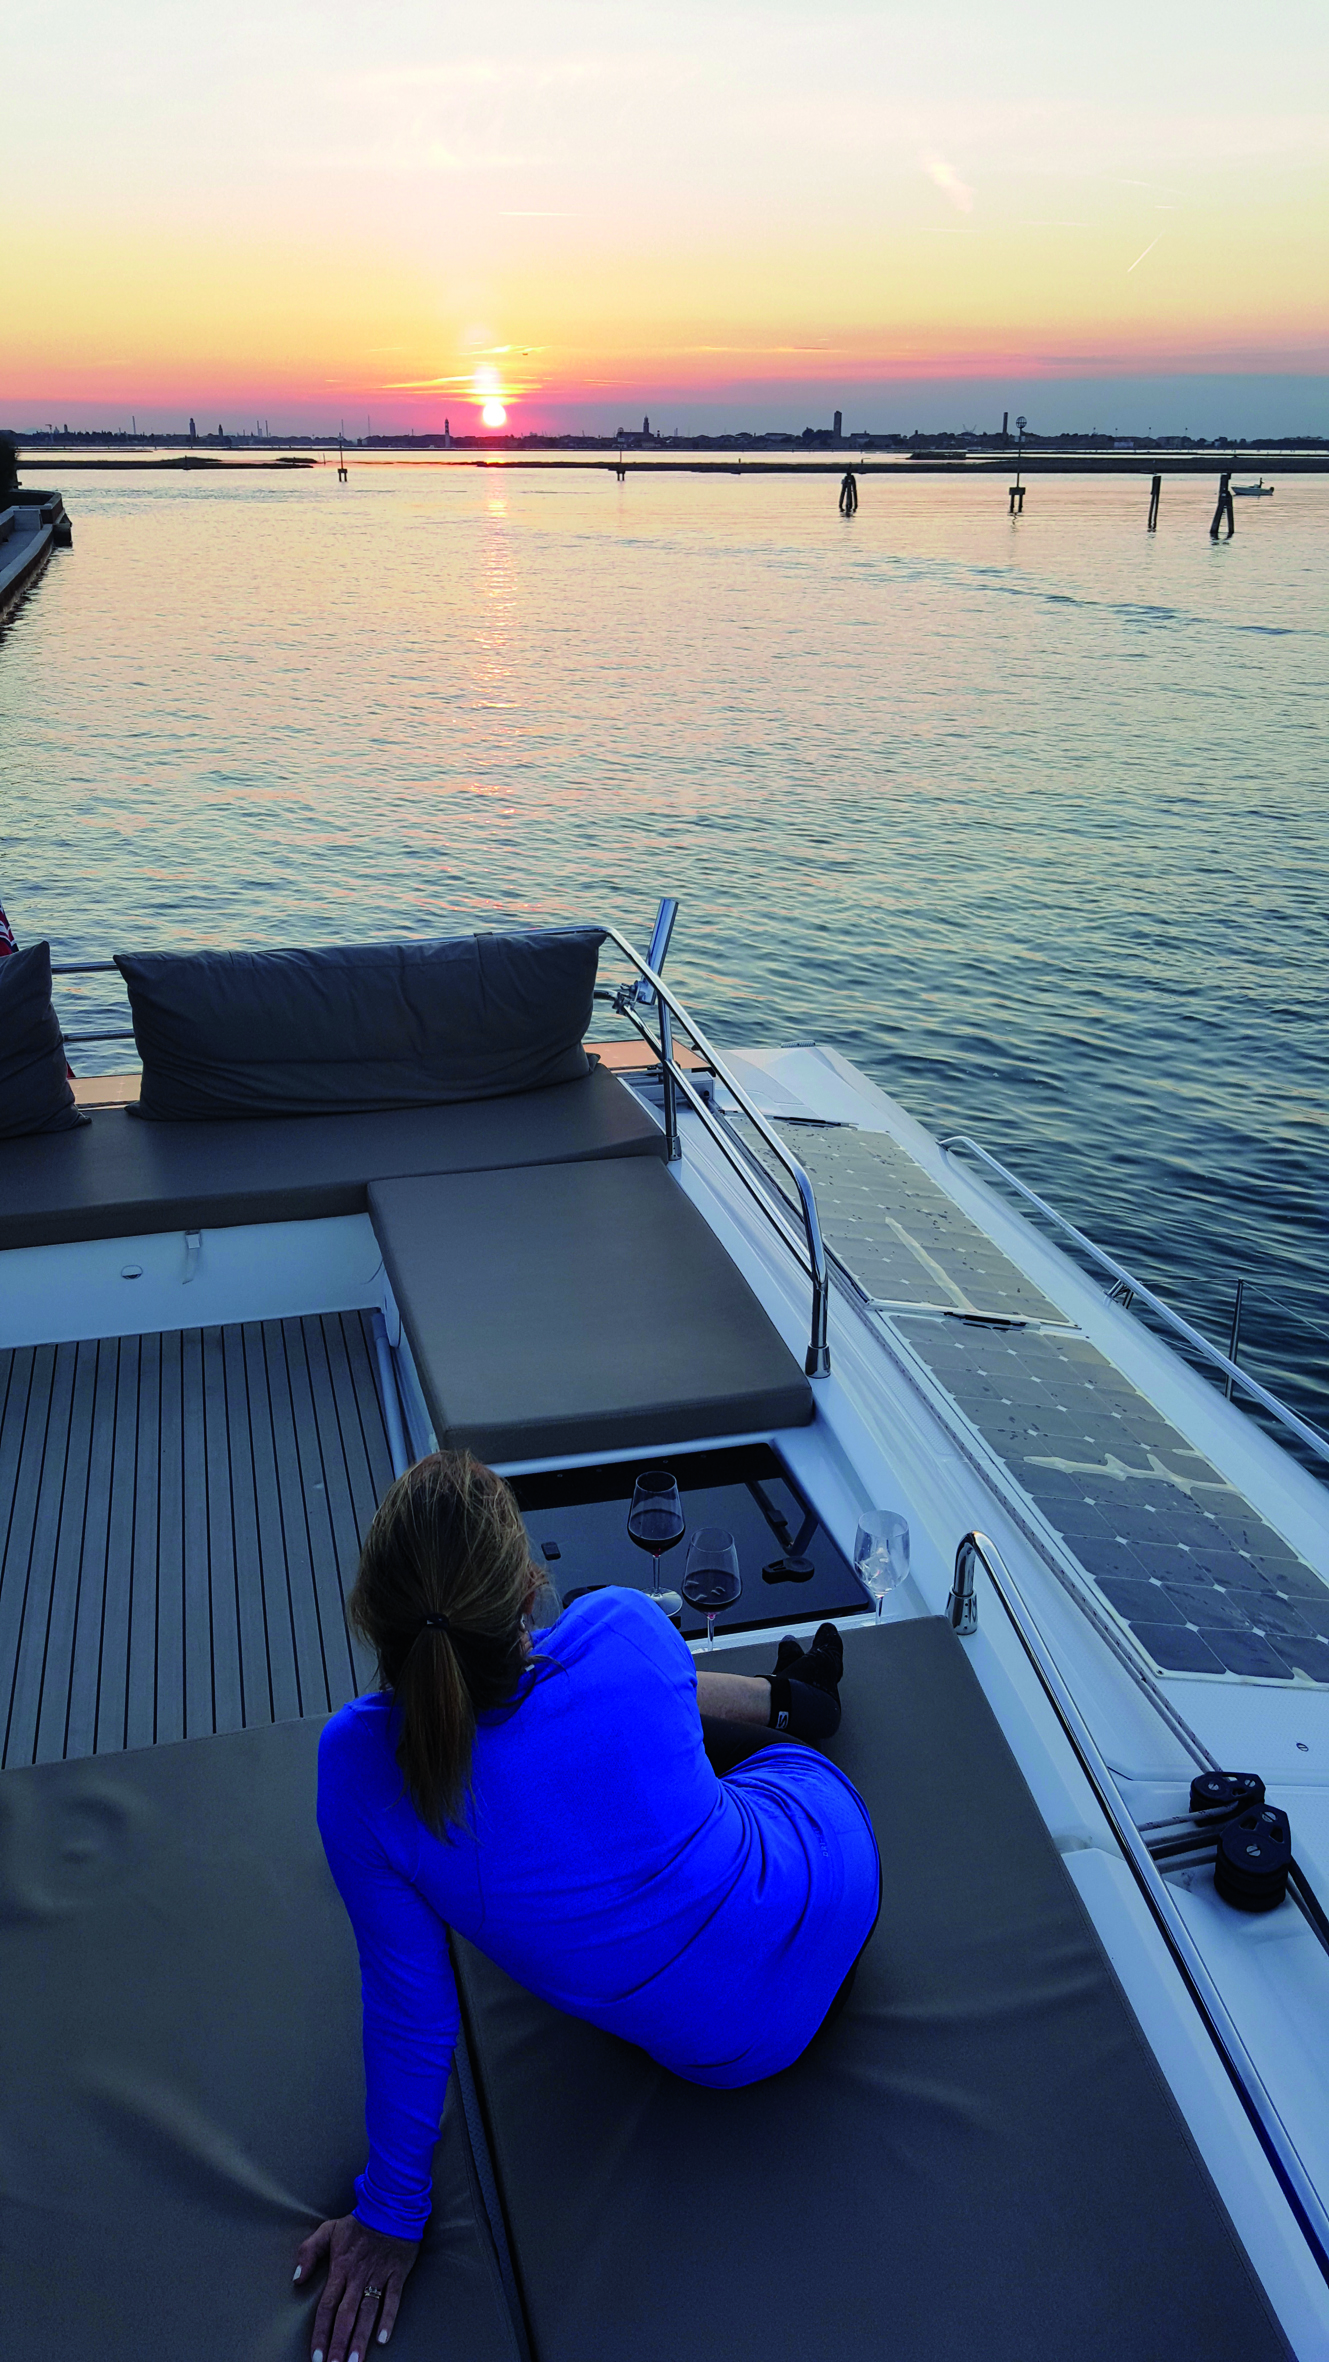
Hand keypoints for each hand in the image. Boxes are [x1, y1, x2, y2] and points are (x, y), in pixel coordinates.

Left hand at [294, 2213, 419, 2359]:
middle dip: (339, 2343)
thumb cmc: (358, 2222)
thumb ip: (308, 2252)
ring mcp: (378, 2276)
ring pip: (368, 2312)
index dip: (321, 2333)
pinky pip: (393, 2299)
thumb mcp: (328, 2230)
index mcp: (340, 2269)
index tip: (316, 2357)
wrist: (390, 2205)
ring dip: (360, 2338)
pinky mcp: (397, 2273)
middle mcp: (358, 2277)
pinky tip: (383, 2339)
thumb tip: (296, 2279)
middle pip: (346, 2315)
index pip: (326, 2307)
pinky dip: (388, 2318)